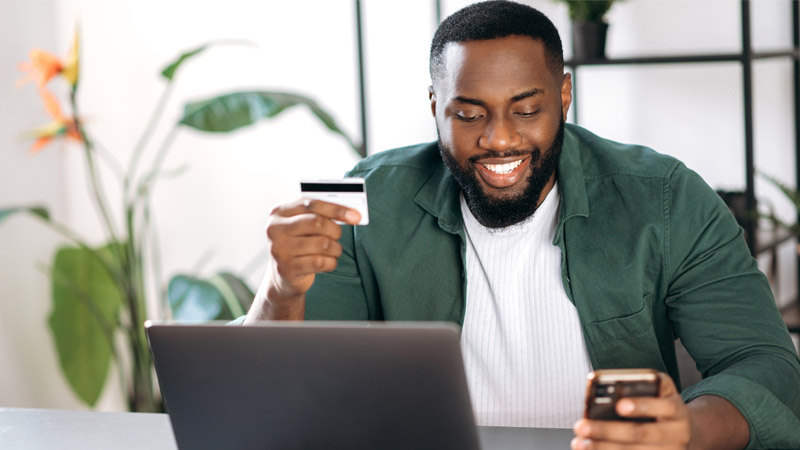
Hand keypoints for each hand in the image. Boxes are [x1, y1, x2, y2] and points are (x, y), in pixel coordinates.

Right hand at [265, 198, 360, 298]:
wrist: (283, 275)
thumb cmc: (298, 244)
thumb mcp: (302, 225)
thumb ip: (320, 214)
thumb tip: (351, 213)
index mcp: (279, 212)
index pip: (312, 204)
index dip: (337, 209)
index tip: (356, 216)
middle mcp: (275, 229)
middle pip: (318, 223)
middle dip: (335, 230)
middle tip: (338, 236)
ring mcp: (279, 249)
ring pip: (323, 244)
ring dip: (335, 248)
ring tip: (332, 251)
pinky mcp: (287, 268)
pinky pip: (321, 262)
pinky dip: (331, 262)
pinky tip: (327, 263)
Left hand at [572, 372, 690, 448]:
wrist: (683, 431)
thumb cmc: (661, 406)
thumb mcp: (659, 392)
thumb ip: (640, 387)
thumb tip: (607, 392)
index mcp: (676, 409)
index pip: (660, 406)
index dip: (641, 406)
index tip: (619, 405)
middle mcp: (677, 432)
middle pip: (640, 433)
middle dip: (607, 430)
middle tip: (582, 426)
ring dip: (603, 447)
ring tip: (580, 443)